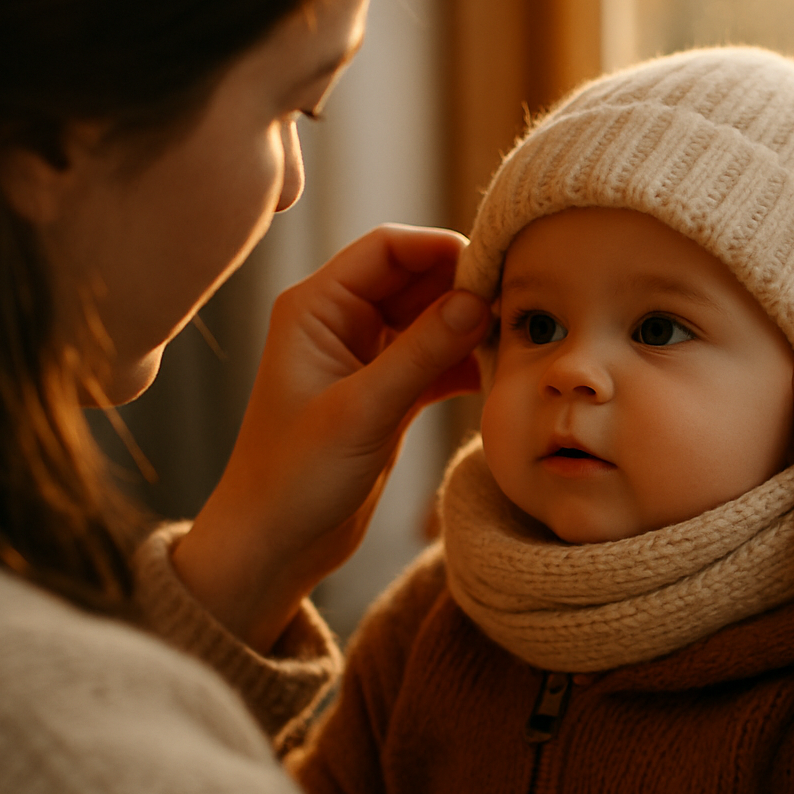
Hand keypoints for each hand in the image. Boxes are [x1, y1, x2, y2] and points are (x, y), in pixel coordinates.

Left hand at [172, 225, 489, 651]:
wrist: (274, 545)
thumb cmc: (294, 478)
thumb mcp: (362, 411)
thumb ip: (421, 353)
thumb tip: (479, 300)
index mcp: (316, 307)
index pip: (388, 248)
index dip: (443, 249)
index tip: (497, 266)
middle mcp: (339, 323)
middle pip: (417, 279)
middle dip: (466, 289)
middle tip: (519, 307)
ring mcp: (365, 358)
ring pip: (431, 321)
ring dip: (470, 329)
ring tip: (514, 342)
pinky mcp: (387, 394)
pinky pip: (435, 361)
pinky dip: (465, 365)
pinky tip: (496, 377)